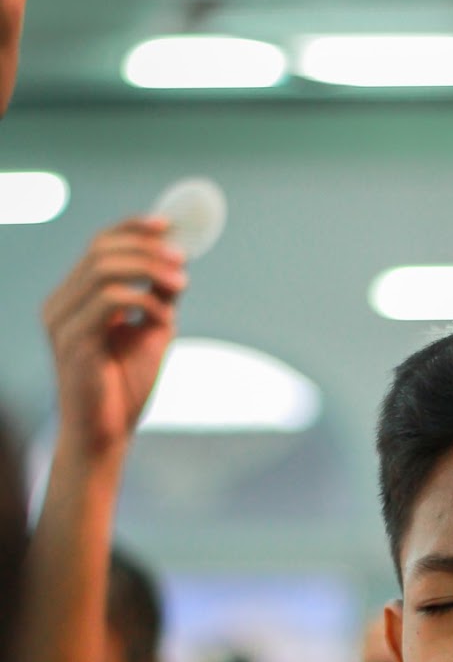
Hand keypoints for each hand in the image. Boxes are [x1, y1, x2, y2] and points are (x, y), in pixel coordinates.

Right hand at [42, 219, 187, 462]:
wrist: (106, 436)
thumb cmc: (124, 389)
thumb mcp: (149, 332)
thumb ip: (158, 297)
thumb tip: (178, 263)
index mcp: (74, 299)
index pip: (99, 247)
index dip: (132, 229)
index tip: (168, 225)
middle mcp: (61, 304)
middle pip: (100, 251)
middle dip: (146, 248)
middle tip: (181, 259)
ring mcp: (62, 321)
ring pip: (103, 269)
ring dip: (148, 269)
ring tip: (180, 284)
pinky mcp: (73, 340)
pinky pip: (109, 301)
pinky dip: (143, 301)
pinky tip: (164, 318)